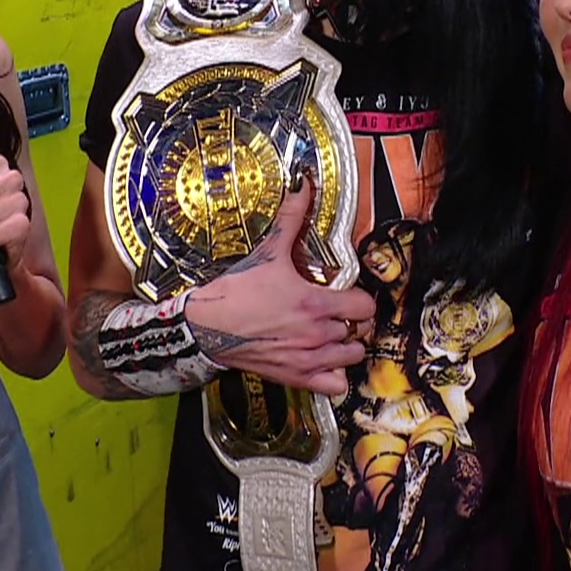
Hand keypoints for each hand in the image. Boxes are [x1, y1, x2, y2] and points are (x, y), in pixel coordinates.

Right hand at [183, 175, 377, 396]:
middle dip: (353, 321)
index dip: (359, 298)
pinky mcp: (297, 379)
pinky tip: (323, 361)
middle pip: (360, 332)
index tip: (346, 294)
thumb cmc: (237, 291)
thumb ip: (291, 217)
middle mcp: (317, 334)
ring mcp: (308, 360)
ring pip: (352, 357)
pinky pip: (335, 386)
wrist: (206, 327)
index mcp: (314, 302)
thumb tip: (303, 183)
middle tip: (339, 313)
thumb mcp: (267, 252)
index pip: (365, 306)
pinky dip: (334, 376)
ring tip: (332, 335)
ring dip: (345, 346)